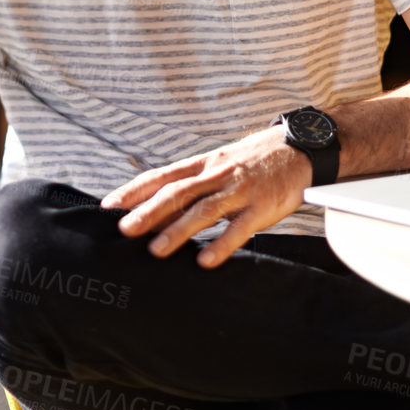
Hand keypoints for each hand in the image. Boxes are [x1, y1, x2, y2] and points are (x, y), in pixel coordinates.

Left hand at [100, 126, 312, 268]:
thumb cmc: (255, 160)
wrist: (300, 148)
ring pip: (203, 210)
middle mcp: (217, 174)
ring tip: (156, 250)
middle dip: (148, 212)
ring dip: (178, 230)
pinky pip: (239, 228)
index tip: (109, 205)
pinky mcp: (262, 206)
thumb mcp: (220, 163)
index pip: (162, 176)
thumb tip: (160, 206)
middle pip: (177, 193)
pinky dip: (221, 244)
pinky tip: (205, 260)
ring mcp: (240, 190)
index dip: (134, 190)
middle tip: (124, 231)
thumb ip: (195, 183)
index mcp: (204, 163)